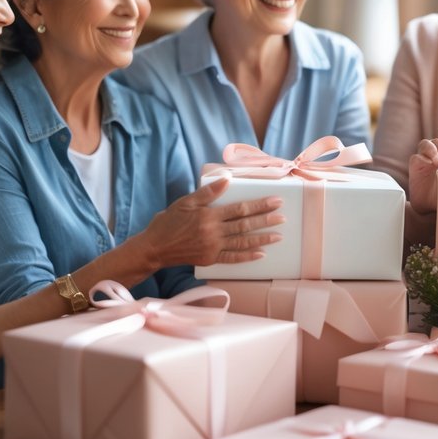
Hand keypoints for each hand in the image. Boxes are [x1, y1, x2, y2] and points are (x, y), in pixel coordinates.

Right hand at [140, 175, 285, 267]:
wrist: (154, 247)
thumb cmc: (169, 221)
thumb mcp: (186, 201)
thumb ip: (208, 192)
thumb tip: (227, 179)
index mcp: (208, 215)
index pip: (240, 209)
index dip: (260, 205)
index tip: (276, 201)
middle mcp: (213, 232)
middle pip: (245, 225)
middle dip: (266, 221)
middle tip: (283, 217)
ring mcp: (212, 248)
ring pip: (242, 243)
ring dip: (262, 239)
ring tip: (279, 236)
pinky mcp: (210, 259)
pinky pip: (232, 259)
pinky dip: (247, 257)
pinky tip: (261, 254)